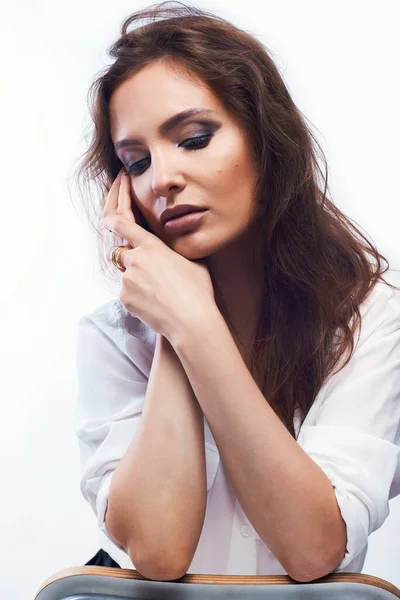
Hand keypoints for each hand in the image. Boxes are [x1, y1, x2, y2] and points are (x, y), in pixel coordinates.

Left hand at [102, 168, 215, 342]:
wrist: (191, 321)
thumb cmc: (198, 291)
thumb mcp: (193, 262)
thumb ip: (176, 252)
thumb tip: (177, 250)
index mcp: (151, 246)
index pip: (122, 224)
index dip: (112, 218)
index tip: (108, 217)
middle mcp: (134, 260)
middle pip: (119, 251)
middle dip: (127, 255)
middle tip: (141, 267)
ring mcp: (127, 280)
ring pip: (126, 275)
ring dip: (138, 280)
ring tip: (161, 293)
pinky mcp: (125, 299)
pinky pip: (128, 293)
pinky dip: (138, 297)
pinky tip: (157, 304)